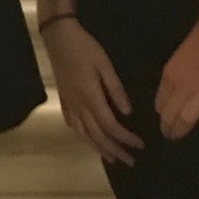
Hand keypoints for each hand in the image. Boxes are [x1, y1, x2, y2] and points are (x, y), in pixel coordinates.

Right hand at [44, 18, 143, 165]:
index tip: (140, 145)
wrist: (58, 36)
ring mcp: (69, 105)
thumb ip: (115, 89)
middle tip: (131, 161)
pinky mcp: (63, 100)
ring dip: (99, 149)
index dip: (126, 138)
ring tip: (112, 159)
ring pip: (84, 135)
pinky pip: (73, 126)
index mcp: (91, 98)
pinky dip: (83, 137)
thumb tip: (127, 112)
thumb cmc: (84, 48)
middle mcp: (79, 106)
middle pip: (98, 136)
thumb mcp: (104, 64)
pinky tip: (88, 139)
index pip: (111, 126)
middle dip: (115, 150)